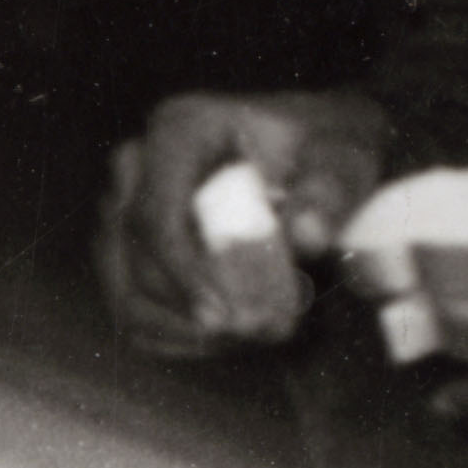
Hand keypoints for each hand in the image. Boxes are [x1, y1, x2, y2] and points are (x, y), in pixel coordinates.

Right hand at [98, 88, 388, 356]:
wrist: (312, 158)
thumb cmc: (323, 152)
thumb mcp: (343, 158)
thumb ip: (331, 191)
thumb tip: (308, 233)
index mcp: (178, 131)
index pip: (155, 214)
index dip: (181, 274)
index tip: (224, 320)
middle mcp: (137, 166)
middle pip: (136, 257)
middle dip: (194, 309)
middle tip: (264, 332)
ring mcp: (124, 209)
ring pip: (128, 291)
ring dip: (188, 329)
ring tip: (259, 333)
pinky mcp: (127, 249)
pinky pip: (133, 310)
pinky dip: (179, 336)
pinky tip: (231, 336)